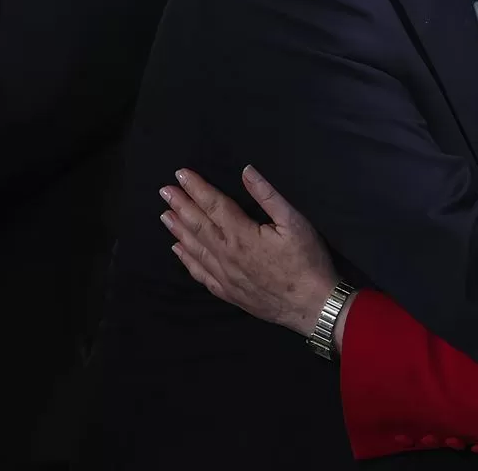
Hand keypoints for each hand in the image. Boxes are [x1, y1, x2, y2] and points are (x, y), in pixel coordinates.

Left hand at [160, 165, 335, 336]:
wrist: (312, 305)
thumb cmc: (307, 261)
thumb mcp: (294, 222)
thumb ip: (268, 195)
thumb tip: (246, 171)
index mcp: (242, 234)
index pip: (214, 205)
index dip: (197, 188)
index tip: (181, 174)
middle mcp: (227, 255)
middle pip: (199, 225)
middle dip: (181, 206)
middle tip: (164, 191)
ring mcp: (225, 276)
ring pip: (195, 249)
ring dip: (179, 230)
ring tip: (165, 216)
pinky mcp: (228, 292)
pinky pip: (201, 274)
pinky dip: (187, 260)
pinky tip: (179, 250)